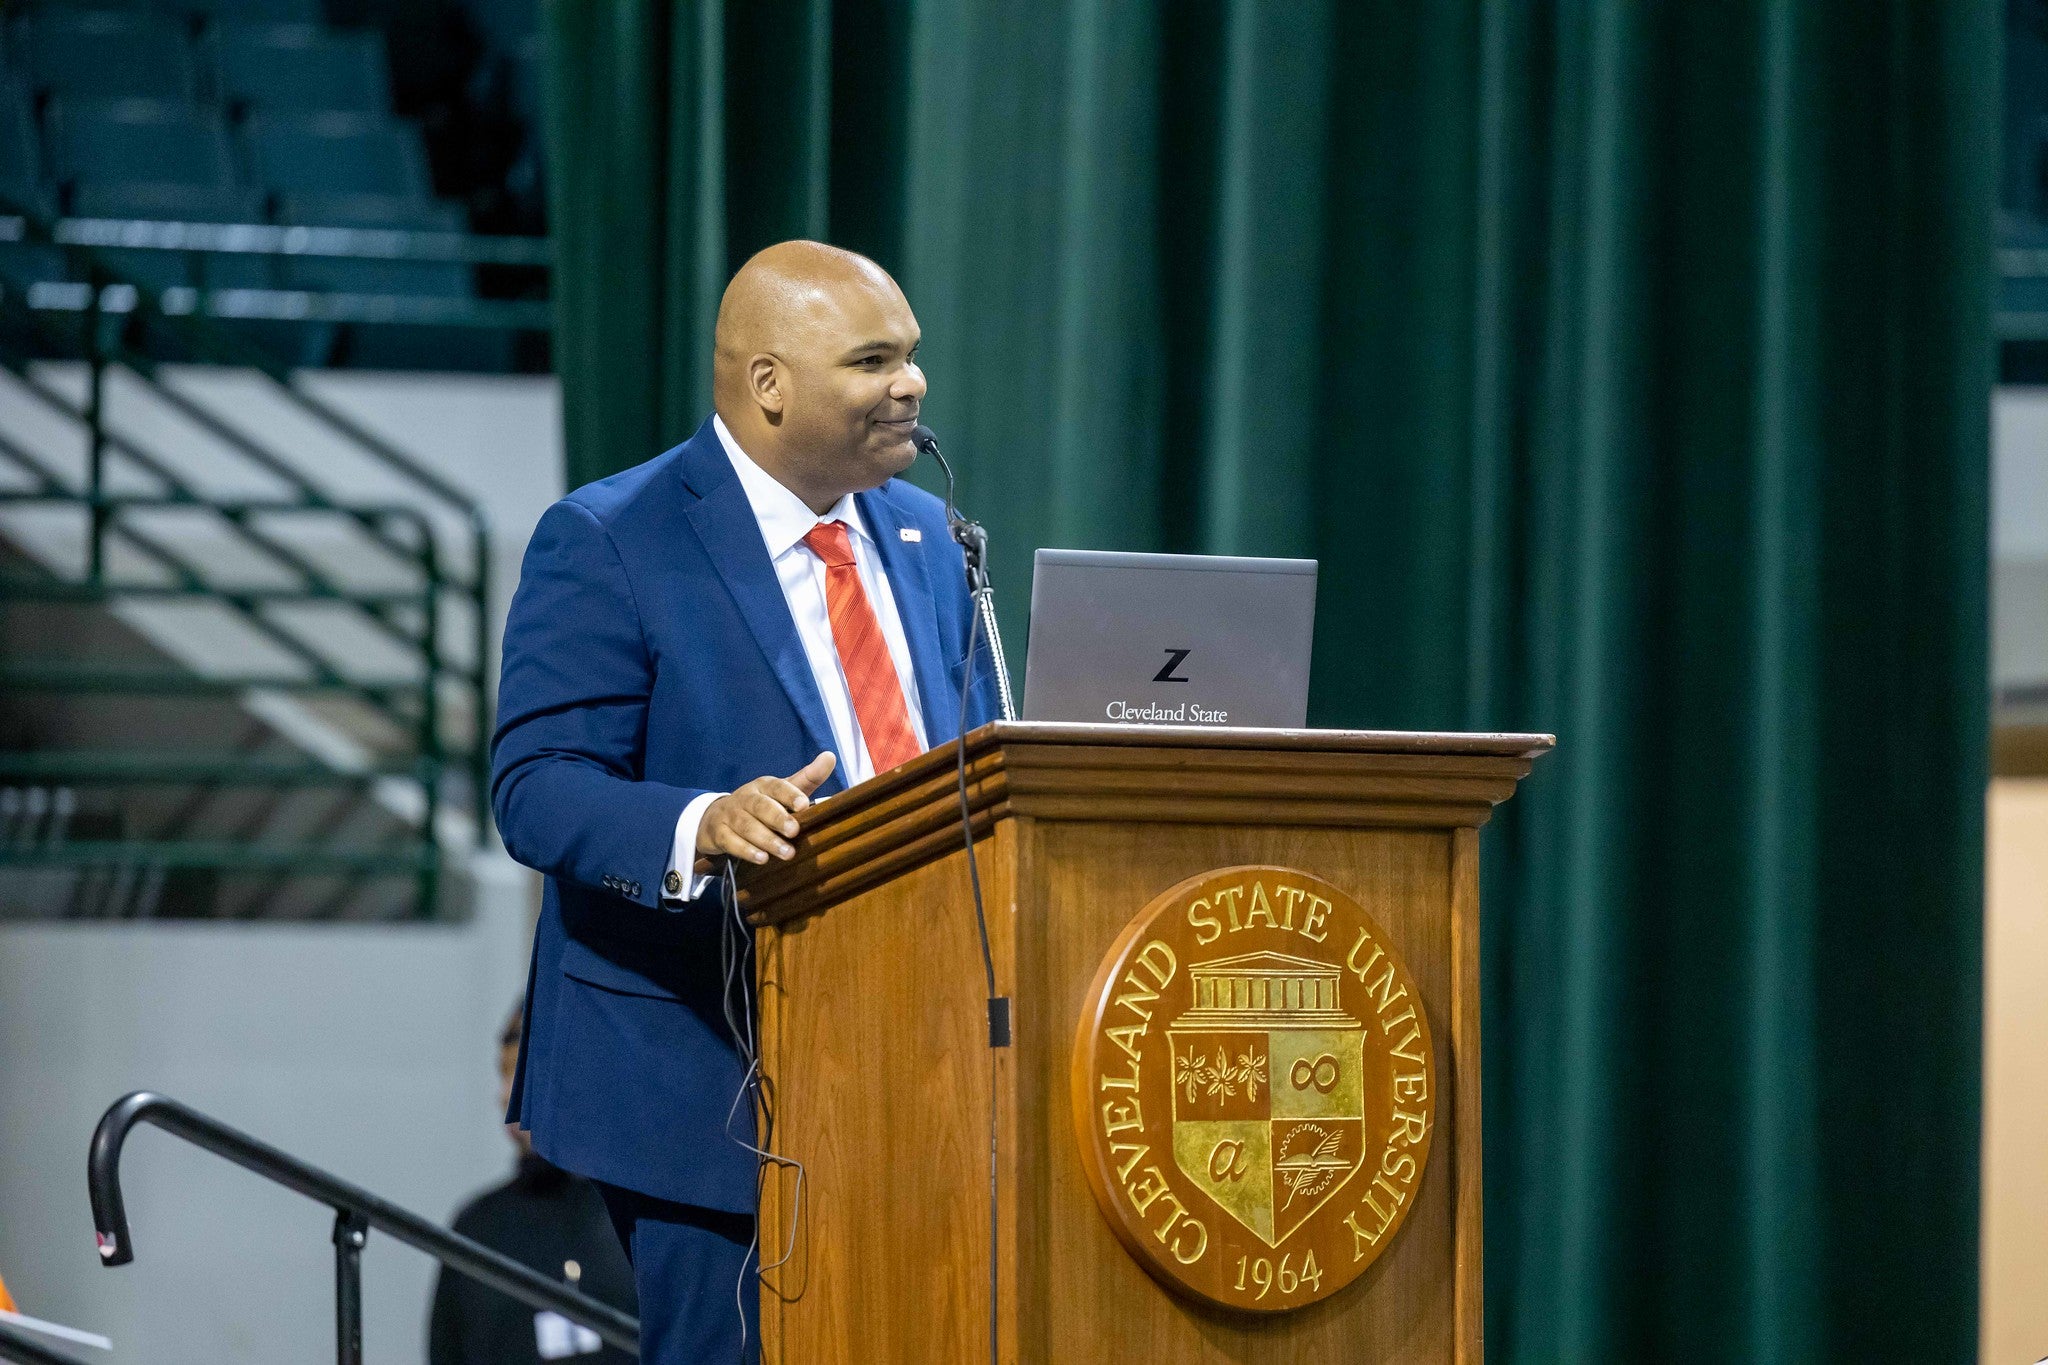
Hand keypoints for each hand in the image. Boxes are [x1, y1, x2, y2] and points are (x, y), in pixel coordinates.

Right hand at [696, 752, 836, 864]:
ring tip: (786, 853)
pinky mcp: (719, 834)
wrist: (717, 817)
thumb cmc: (761, 805)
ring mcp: (730, 815)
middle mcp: (746, 797)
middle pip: (761, 806)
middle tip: (794, 831)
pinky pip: (731, 842)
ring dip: (767, 840)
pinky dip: (746, 850)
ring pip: (747, 826)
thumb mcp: (783, 791)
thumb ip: (808, 778)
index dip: (789, 795)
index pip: (776, 786)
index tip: (803, 805)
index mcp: (763, 785)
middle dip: (778, 818)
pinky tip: (762, 859)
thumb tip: (830, 757)